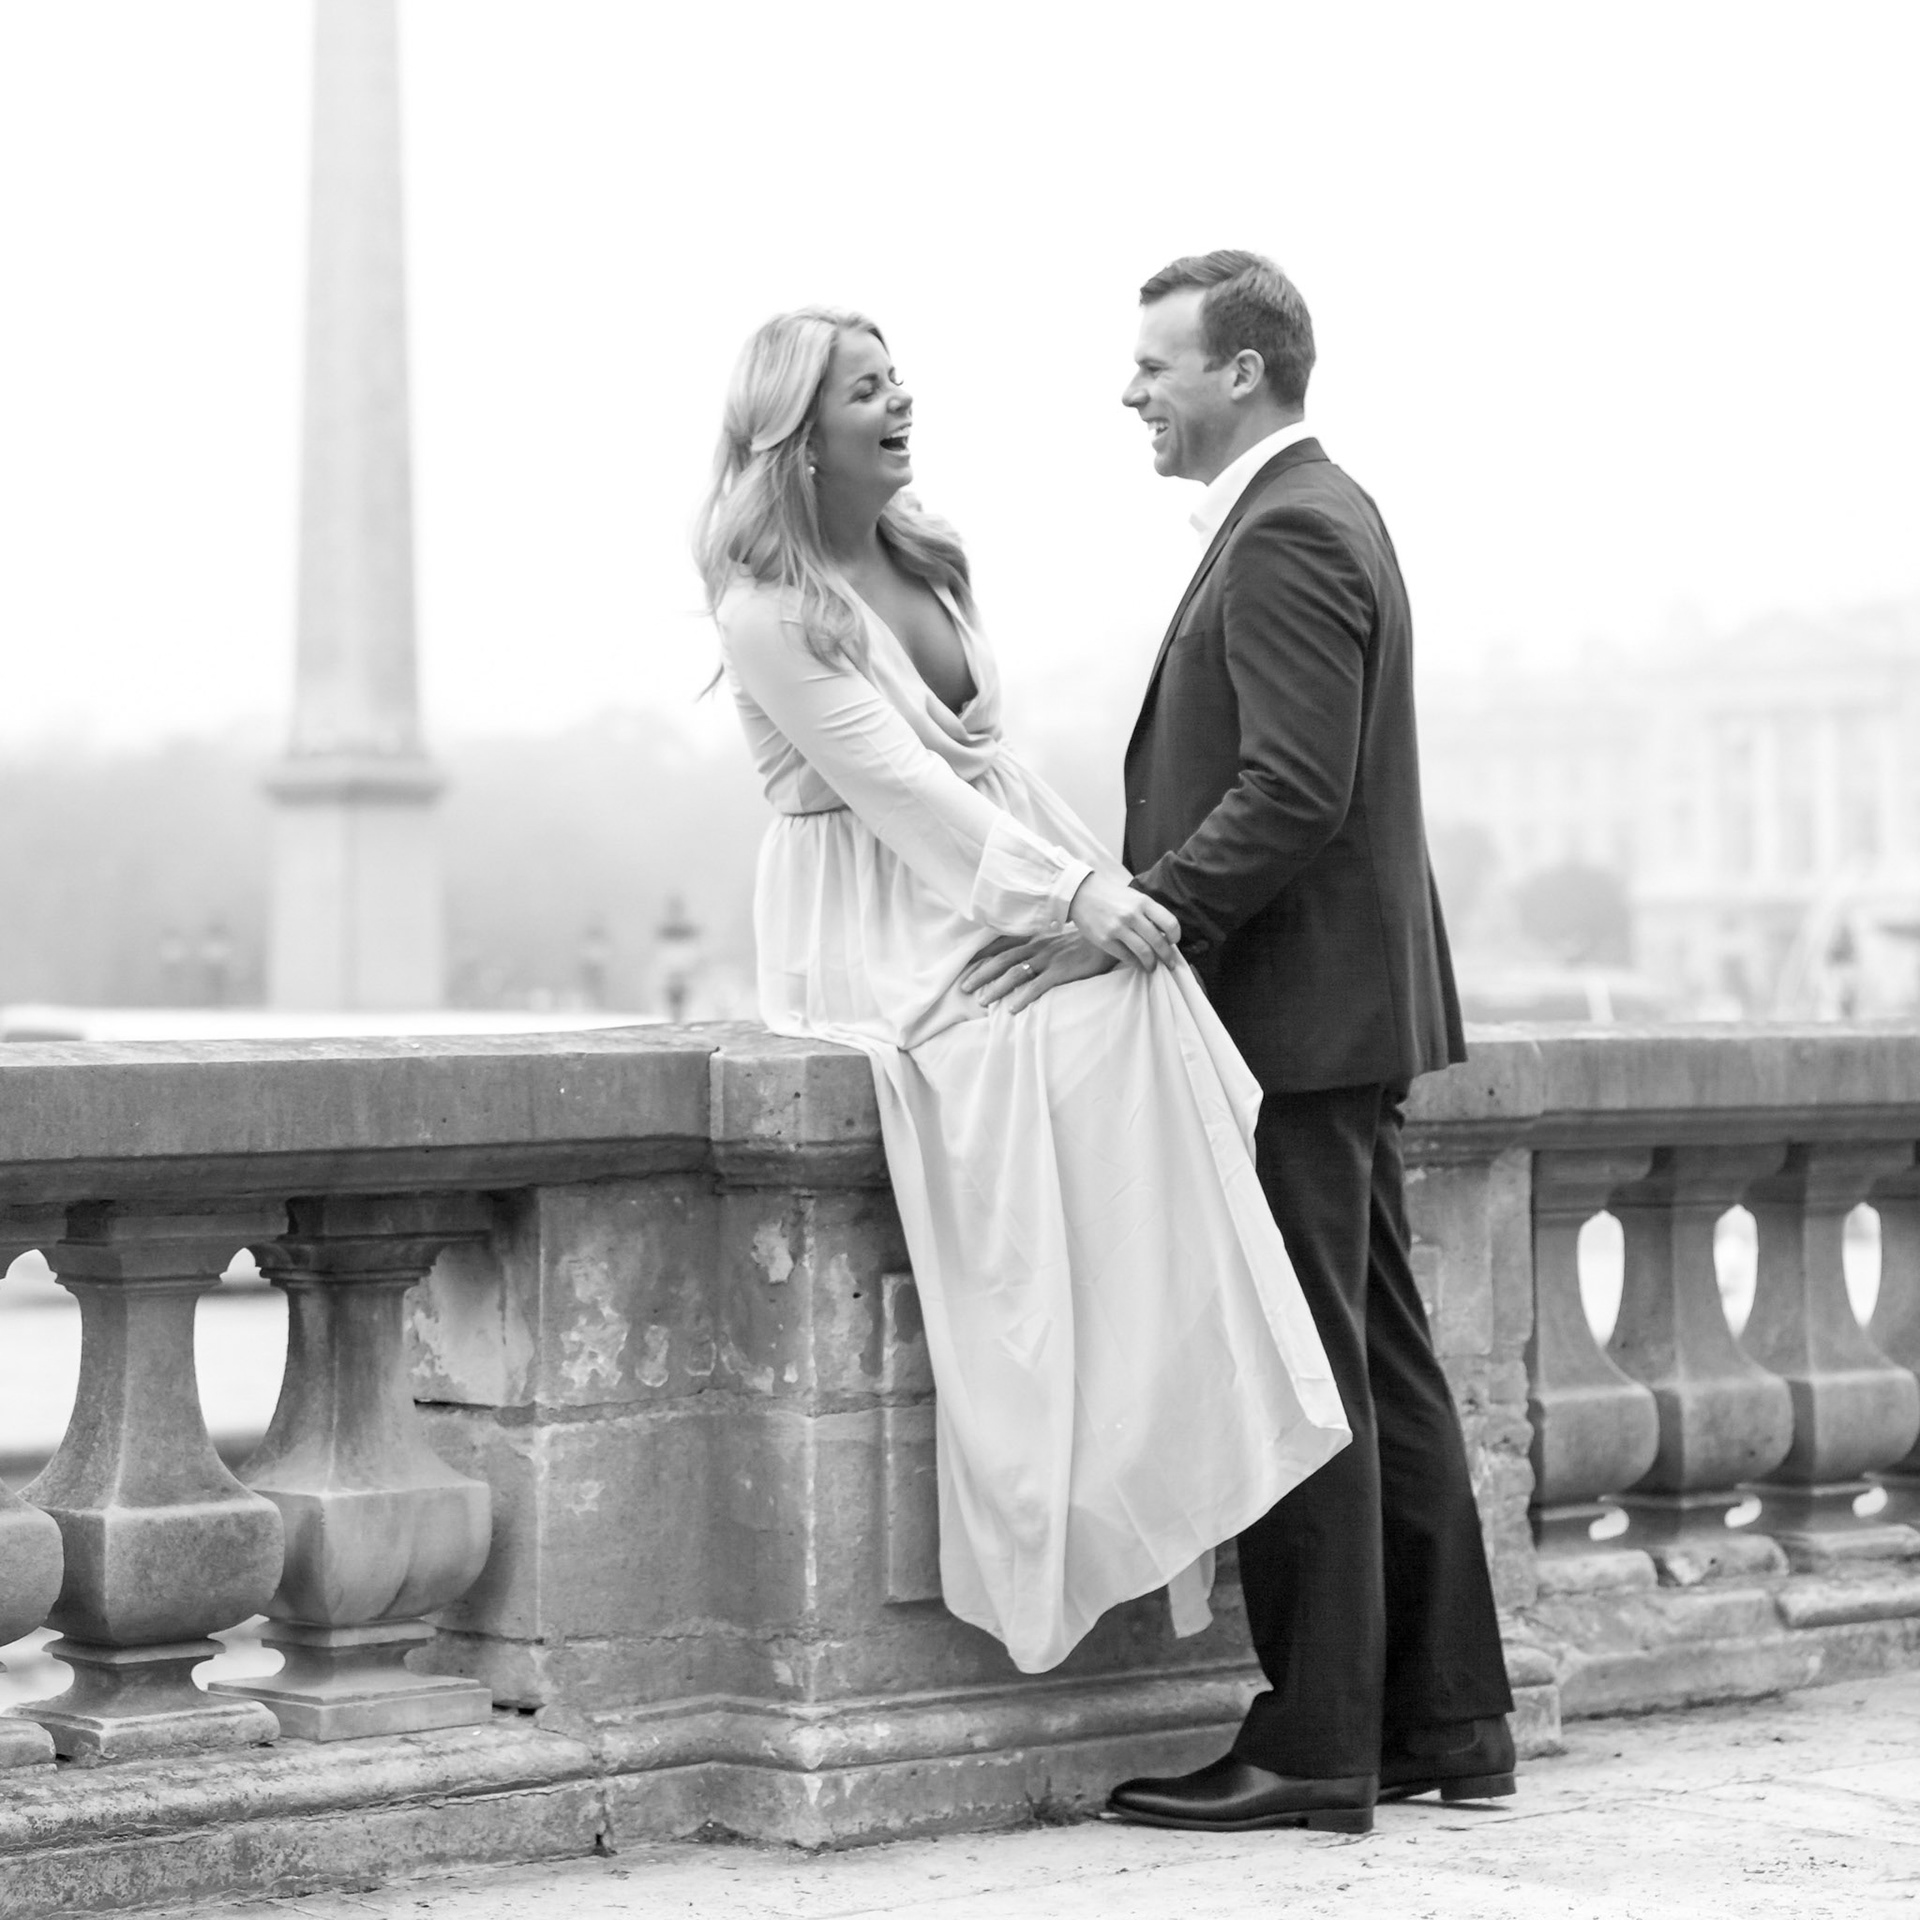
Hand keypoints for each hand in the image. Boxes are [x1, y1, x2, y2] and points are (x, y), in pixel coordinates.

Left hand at [959, 931, 1116, 1013]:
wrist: (1111, 939)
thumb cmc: (1086, 943)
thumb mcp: (1060, 941)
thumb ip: (1044, 948)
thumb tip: (1030, 959)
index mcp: (1037, 941)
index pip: (1004, 947)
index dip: (984, 957)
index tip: (967, 967)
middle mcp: (1039, 949)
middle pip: (1003, 961)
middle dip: (982, 973)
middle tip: (964, 988)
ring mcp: (1050, 960)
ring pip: (1016, 973)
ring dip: (997, 987)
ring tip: (982, 1001)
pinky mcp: (1063, 971)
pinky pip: (1039, 986)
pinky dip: (1023, 997)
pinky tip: (1012, 1009)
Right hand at [1066, 872, 1181, 970]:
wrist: (1081, 893)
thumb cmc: (1111, 895)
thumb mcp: (1134, 896)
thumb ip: (1149, 912)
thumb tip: (1163, 934)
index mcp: (1143, 902)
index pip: (1169, 923)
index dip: (1175, 936)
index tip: (1173, 942)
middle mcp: (1132, 915)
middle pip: (1158, 942)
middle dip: (1167, 957)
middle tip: (1170, 963)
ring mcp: (1118, 928)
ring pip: (1144, 953)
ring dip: (1152, 964)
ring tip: (1152, 967)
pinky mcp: (1105, 940)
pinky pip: (1126, 957)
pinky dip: (1135, 963)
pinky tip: (1138, 964)